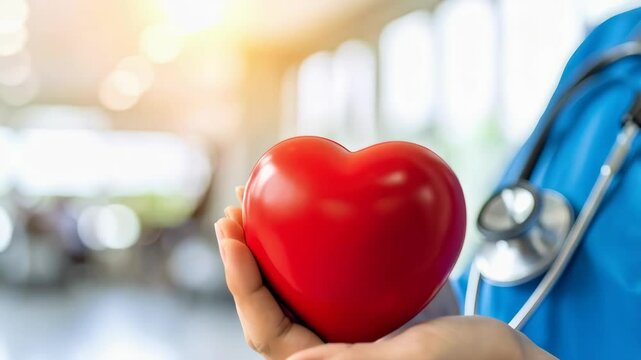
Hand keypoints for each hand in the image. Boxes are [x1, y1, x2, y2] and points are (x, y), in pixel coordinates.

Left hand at [215, 186, 555, 359]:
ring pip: (300, 276)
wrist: (511, 354)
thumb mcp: (411, 359)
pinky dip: (318, 236)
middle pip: (274, 294)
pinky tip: (319, 207)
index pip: (265, 325)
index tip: (230, 232)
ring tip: (264, 197)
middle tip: (239, 205)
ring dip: (279, 236)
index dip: (240, 280)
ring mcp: (351, 319)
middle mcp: (331, 341)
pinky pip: (334, 265)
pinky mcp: (374, 298)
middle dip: (251, 250)